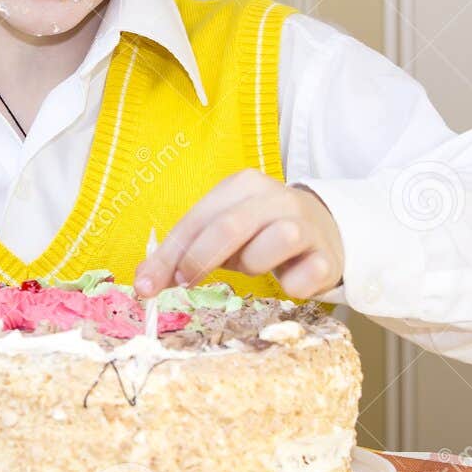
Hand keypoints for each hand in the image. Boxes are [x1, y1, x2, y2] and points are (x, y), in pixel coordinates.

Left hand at [133, 170, 344, 299]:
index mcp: (243, 186)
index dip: (170, 253)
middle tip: (186, 283)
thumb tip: (144, 282)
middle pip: (230, 226)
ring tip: (256, 265)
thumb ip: (184, 253)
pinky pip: (302, 280)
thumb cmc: (259, 233)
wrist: (325, 231)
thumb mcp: (221, 234)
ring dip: (252, 265)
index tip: (147, 285)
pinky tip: (290, 278)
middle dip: (200, 258)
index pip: (198, 218)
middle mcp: (276, 198)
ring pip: (269, 247)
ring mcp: (306, 225)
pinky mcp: (326, 257)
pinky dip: (291, 286)